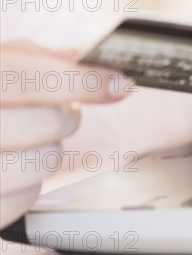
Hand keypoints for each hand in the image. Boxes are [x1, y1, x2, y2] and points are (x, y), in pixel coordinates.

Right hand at [0, 41, 127, 227]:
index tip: (117, 83)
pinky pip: (28, 197)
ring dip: (49, 148)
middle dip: (67, 114)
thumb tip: (81, 57)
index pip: (25, 77)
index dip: (82, 80)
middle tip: (57, 110)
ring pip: (46, 161)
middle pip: (48, 122)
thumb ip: (26, 58)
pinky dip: (31, 183)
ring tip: (26, 140)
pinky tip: (9, 168)